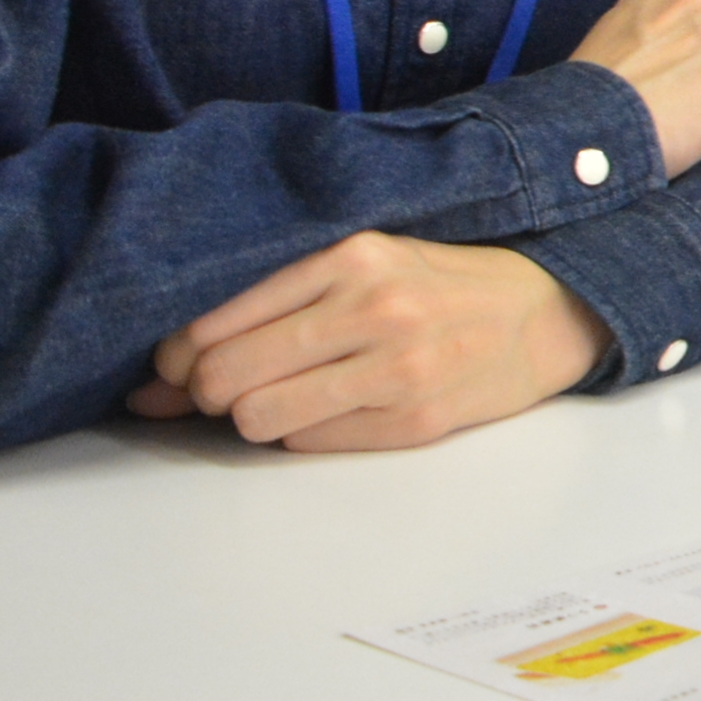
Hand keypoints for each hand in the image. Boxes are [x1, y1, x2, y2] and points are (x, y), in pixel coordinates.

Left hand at [124, 234, 607, 450]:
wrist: (547, 312)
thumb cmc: (440, 285)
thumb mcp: (364, 265)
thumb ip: (269, 309)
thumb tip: (153, 386)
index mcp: (350, 258)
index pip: (214, 324)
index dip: (177, 360)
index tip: (181, 368)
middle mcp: (373, 309)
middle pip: (225, 376)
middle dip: (208, 394)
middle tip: (228, 389)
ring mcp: (398, 369)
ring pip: (258, 418)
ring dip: (253, 418)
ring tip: (285, 397)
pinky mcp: (416, 421)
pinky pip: (309, 442)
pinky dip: (303, 432)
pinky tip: (335, 408)